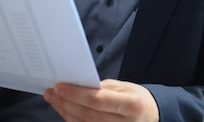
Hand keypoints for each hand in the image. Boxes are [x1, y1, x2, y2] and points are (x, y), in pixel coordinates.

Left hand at [44, 79, 159, 121]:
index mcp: (132, 105)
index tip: (59, 87)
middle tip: (51, 92)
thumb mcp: (124, 88)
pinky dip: (72, 120)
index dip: (76, 94)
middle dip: (66, 103)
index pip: (97, 101)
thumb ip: (101, 88)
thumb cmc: (136, 99)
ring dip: (65, 112)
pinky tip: (64, 110)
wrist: (152, 117)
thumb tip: (76, 86)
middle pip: (87, 115)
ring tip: (54, 99)